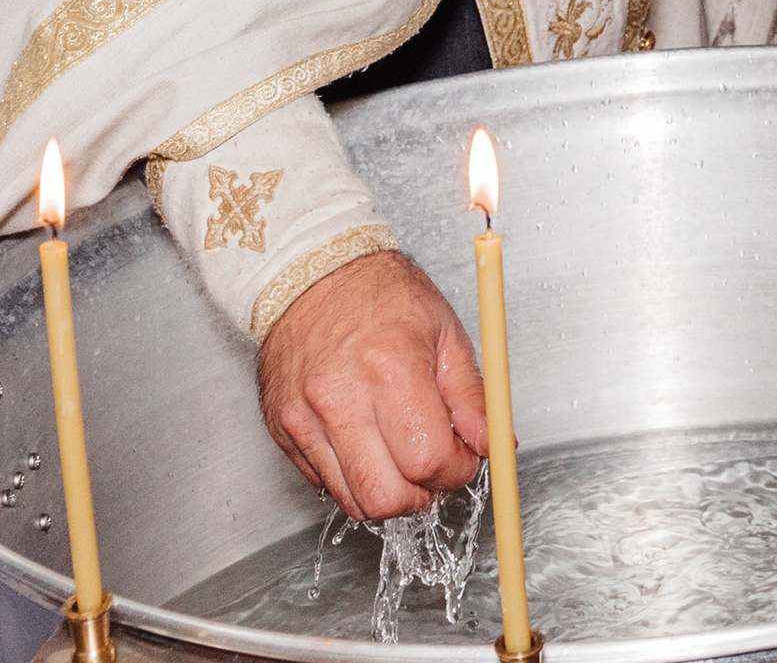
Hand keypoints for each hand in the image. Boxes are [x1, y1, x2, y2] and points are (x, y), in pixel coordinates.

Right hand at [259, 250, 488, 518]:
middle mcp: (341, 399)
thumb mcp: (446, 331)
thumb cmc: (384, 295)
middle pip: (387, 497)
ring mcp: (305, 420)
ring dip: (391, 495)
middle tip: (437, 467)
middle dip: (424, 494)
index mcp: (391, 367)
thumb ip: (472, 397)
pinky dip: (356, 479)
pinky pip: (325, 484)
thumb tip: (492, 445)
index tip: (466, 457)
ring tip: (406, 459)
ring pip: (354, 502)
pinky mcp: (284, 432)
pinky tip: (370, 446)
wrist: (314, 275)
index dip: (457, 469)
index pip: (429, 459)